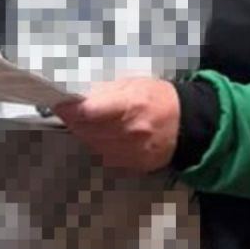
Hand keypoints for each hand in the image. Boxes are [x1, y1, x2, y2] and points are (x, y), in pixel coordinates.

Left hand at [53, 78, 178, 172]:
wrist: (188, 124)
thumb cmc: (161, 98)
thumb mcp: (135, 84)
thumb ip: (106, 91)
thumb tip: (79, 97)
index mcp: (131, 105)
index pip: (88, 112)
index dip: (69, 109)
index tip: (61, 104)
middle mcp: (130, 131)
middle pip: (86, 130)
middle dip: (75, 121)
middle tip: (73, 112)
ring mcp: (132, 150)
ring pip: (92, 144)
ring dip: (87, 134)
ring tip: (94, 123)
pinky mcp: (133, 164)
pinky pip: (105, 155)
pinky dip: (102, 145)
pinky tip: (110, 136)